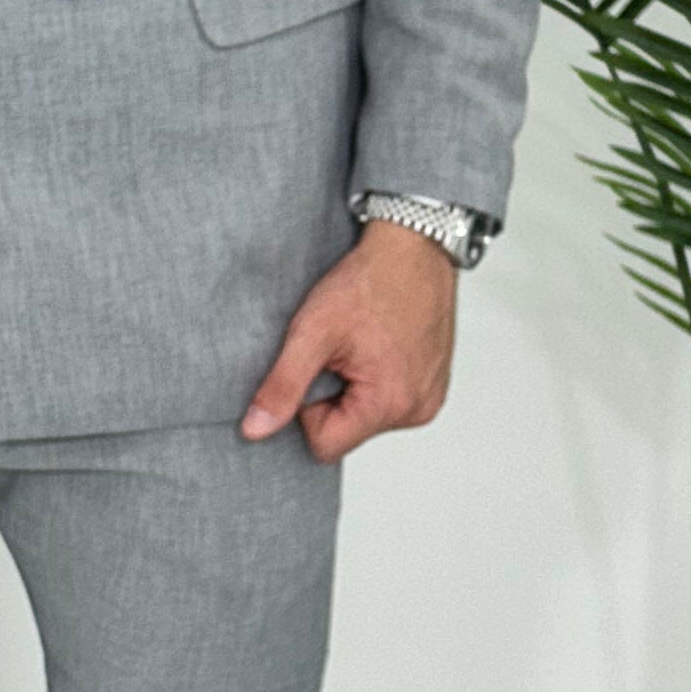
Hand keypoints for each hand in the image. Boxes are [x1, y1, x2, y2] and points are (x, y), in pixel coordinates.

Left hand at [240, 220, 457, 463]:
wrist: (413, 246)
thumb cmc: (368, 281)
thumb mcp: (313, 332)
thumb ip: (282, 386)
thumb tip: (255, 430)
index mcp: (390, 404)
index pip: (325, 445)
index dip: (307, 411)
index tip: (317, 367)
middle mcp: (417, 410)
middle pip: (348, 432)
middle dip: (333, 397)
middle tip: (340, 350)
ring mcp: (430, 397)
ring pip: (367, 417)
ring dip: (355, 387)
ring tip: (361, 343)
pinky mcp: (435, 385)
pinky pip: (390, 400)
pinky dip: (376, 378)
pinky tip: (378, 344)